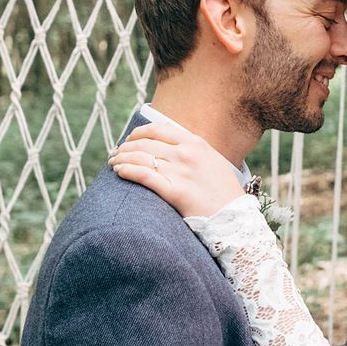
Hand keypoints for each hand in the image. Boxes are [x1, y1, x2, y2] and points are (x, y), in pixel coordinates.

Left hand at [109, 123, 243, 216]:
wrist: (234, 216)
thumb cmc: (223, 192)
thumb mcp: (213, 161)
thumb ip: (194, 152)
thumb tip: (171, 148)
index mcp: (196, 143)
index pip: (160, 129)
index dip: (140, 132)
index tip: (130, 138)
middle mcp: (186, 153)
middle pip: (146, 142)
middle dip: (126, 146)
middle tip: (116, 153)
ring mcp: (180, 171)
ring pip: (141, 157)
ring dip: (122, 158)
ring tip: (113, 163)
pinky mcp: (174, 191)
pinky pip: (144, 175)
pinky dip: (128, 170)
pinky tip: (119, 172)